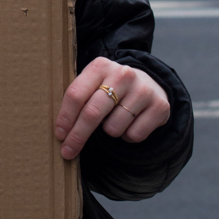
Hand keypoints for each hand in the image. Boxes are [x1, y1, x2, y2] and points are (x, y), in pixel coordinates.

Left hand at [55, 57, 169, 160]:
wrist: (149, 84)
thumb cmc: (111, 88)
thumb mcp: (94, 84)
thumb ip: (78, 99)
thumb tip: (60, 131)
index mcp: (100, 66)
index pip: (76, 94)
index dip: (65, 118)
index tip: (59, 135)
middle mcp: (123, 74)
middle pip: (92, 113)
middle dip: (78, 136)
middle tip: (67, 152)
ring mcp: (143, 89)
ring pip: (114, 128)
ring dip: (109, 132)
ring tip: (114, 119)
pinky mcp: (159, 106)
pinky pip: (134, 135)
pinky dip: (127, 136)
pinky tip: (130, 123)